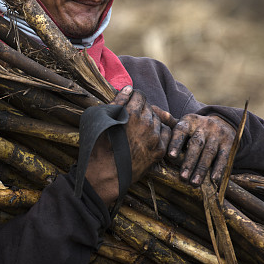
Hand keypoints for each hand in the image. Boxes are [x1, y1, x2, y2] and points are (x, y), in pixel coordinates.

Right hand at [85, 86, 170, 205]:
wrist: (105, 174)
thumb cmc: (99, 146)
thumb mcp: (103, 119)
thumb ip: (118, 101)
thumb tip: (129, 88)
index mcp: (133, 114)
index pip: (140, 95)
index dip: (134, 97)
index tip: (130, 102)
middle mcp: (147, 124)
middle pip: (149, 107)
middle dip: (141, 109)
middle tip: (132, 117)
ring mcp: (155, 138)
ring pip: (157, 120)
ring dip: (150, 121)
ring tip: (138, 129)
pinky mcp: (159, 151)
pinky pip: (165, 135)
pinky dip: (158, 133)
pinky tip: (148, 137)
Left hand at [158, 112, 235, 185]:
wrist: (223, 123)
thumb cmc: (195, 129)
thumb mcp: (184, 124)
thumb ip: (169, 123)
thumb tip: (152, 113)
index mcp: (189, 122)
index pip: (181, 131)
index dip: (175, 143)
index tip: (170, 157)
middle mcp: (204, 126)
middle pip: (196, 144)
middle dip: (189, 162)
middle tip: (182, 177)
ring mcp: (217, 135)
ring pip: (209, 152)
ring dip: (202, 169)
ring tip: (194, 182)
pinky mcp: (229, 143)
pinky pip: (224, 156)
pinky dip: (219, 168)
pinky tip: (214, 179)